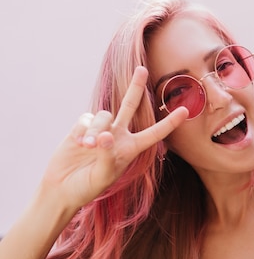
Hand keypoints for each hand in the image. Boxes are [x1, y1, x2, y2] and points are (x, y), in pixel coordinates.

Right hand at [41, 66, 187, 209]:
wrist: (62, 188)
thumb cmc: (87, 187)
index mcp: (131, 149)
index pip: (154, 133)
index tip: (186, 111)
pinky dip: (84, 129)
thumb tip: (108, 135)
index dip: (169, 123)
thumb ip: (108, 155)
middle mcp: (118, 135)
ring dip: (97, 129)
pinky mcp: (81, 127)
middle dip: (136, 87)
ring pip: (104, 115)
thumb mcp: (103, 176)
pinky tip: (79, 144)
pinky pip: (87, 118)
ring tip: (88, 147)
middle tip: (142, 69)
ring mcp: (100, 129)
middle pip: (130, 106)